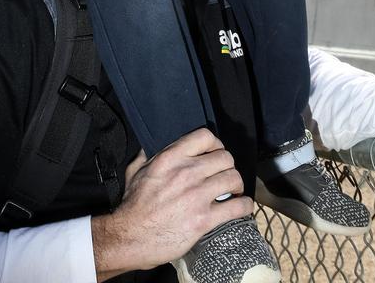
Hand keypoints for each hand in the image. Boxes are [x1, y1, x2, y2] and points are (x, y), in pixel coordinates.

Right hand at [91, 128, 252, 279]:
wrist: (130, 237)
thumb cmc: (133, 205)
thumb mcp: (135, 171)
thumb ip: (146, 155)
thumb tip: (149, 147)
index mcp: (171, 158)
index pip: (205, 137)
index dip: (216, 144)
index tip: (216, 153)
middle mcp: (187, 173)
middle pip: (225, 157)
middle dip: (228, 166)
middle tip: (225, 175)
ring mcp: (197, 196)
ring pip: (233, 178)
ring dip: (237, 184)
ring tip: (234, 191)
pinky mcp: (204, 220)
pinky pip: (236, 207)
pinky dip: (244, 206)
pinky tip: (241, 207)